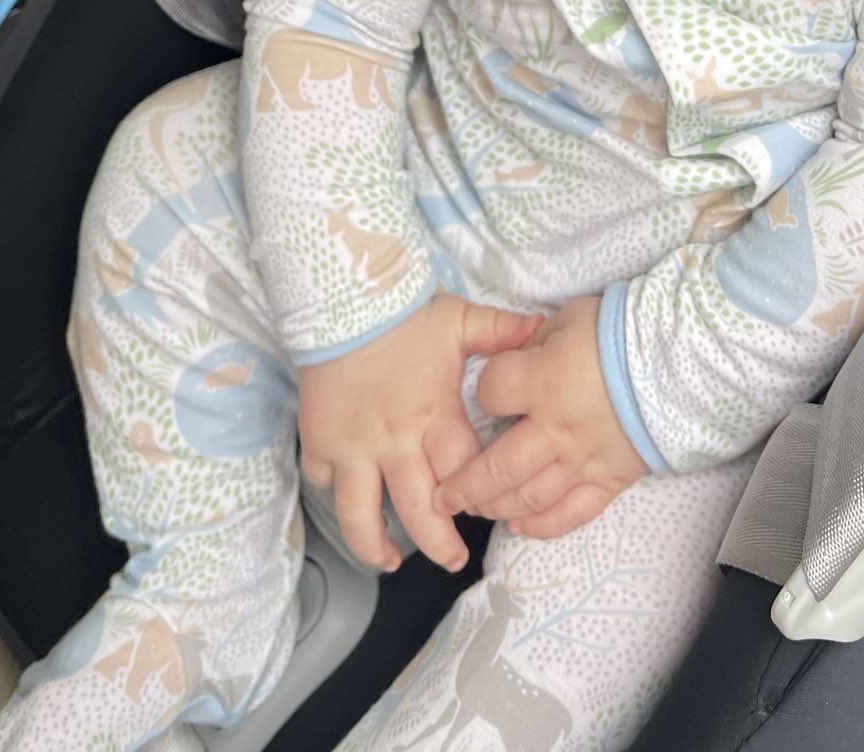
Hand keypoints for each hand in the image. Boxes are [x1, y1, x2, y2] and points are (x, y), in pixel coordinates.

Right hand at [297, 293, 540, 572]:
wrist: (343, 302)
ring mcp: (354, 450)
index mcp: (435, 419)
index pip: (463, 475)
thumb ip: (501, 332)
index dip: (477, 497)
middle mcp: (395, 444)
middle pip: (418, 513)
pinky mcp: (321, 443)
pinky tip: (352, 501)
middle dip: (439, 545)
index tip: (485, 507)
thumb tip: (542, 326)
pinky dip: (336, 494)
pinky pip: (325, 482)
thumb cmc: (406, 315)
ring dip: (377, 546)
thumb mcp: (460, 320)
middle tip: (453, 559)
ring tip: (391, 560)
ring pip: (361, 517)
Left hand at [435, 295, 648, 538]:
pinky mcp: (608, 481)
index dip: (484, 392)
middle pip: (496, 468)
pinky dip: (543, 525)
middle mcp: (553, 430)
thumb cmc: (621, 333)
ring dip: (496, 507)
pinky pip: (570, 514)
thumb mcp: (570, 319)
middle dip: (463, 485)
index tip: (489, 391)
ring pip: (528, 497)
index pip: (491, 393)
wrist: (681, 363)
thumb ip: (535, 339)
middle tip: (442, 495)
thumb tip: (516, 353)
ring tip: (476, 509)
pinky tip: (521, 527)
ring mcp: (580, 462)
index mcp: (541, 382)